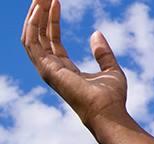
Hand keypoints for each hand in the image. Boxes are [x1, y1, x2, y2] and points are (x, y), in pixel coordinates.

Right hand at [21, 0, 128, 136]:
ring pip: (31, 36)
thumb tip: (96, 33)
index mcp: (64, 69)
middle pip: (39, 36)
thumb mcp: (111, 69)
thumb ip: (103, 53)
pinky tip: (41, 9)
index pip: (52, 40)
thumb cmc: (112, 97)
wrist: (109, 112)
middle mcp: (52, 69)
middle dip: (39, 14)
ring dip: (34, 16)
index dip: (52, 20)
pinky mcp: (46, 69)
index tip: (56, 1)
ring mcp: (46, 69)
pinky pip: (32, 42)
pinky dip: (34, 24)